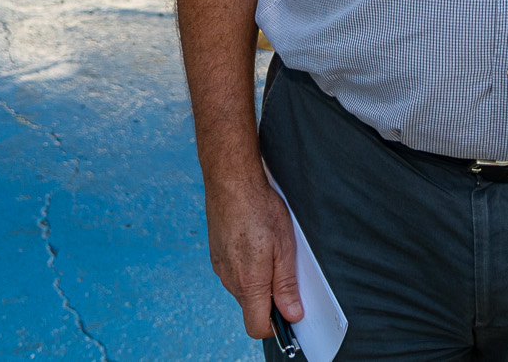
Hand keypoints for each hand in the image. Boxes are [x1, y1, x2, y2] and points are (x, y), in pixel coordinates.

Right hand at [205, 176, 303, 337]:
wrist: (231, 181)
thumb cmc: (259, 209)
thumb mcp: (284, 248)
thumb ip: (286, 285)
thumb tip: (292, 313)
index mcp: (249, 283)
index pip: (256, 326)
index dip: (275, 326)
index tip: (288, 313)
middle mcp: (230, 280)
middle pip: (252, 307)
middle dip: (269, 298)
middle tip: (283, 268)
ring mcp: (220, 268)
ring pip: (243, 289)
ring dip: (258, 280)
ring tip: (268, 250)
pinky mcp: (216, 255)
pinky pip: (234, 273)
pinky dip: (246, 266)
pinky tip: (254, 243)